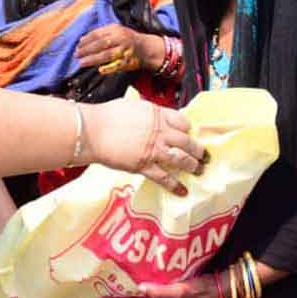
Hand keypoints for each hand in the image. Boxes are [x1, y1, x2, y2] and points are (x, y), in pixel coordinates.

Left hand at [75, 26, 160, 74]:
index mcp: (116, 30)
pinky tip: (100, 70)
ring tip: (82, 62)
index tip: (78, 45)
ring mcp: (124, 50)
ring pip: (106, 55)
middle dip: (87, 50)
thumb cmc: (127, 39)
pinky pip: (116, 66)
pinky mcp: (128, 61)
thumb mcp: (117, 30)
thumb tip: (83, 39)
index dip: (86, 40)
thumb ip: (101, 33)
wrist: (146, 48)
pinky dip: (108, 68)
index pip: (98, 34)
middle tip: (77, 54)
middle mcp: (120, 39)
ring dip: (93, 59)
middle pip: (100, 44)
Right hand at [84, 100, 206, 194]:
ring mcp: (154, 150)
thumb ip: (146, 113)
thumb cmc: (106, 116)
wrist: (92, 131)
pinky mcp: (145, 166)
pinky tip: (182, 191)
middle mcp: (160, 132)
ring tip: (199, 170)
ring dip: (193, 166)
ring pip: (181, 159)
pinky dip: (175, 185)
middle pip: (187, 141)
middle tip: (204, 156)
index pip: (182, 121)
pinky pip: (164, 178)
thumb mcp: (131, 106)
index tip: (189, 134)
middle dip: (198, 150)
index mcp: (157, 115)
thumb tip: (151, 116)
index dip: (188, 129)